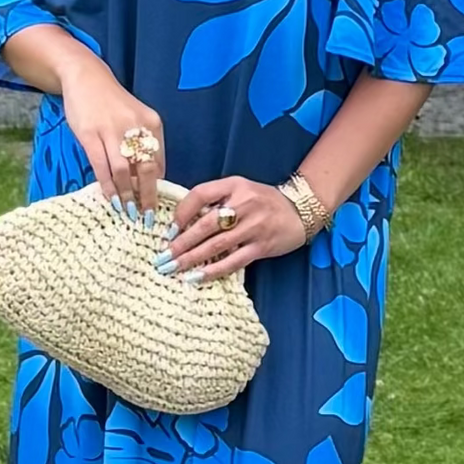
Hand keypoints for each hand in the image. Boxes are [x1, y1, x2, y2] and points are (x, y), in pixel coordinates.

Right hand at [60, 61, 167, 215]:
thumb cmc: (112, 102)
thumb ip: (143, 145)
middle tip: (146, 215)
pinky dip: (106, 185)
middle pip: (146, 169)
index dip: (158, 186)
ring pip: (123, 171)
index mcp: (152, 124)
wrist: (86, 77)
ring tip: (126, 210)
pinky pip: (101, 166)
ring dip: (126, 194)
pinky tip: (108, 196)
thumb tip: (147, 179)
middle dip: (147, 196)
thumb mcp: (135, 119)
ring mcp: (112, 131)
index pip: (160, 162)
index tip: (156, 205)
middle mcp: (136, 127)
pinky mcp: (90, 134)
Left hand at [158, 178, 307, 280]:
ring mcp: (253, 226)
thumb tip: (182, 222)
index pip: (200, 195)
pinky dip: (213, 270)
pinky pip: (233, 261)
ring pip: (216, 245)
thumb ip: (215, 199)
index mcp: (234, 185)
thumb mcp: (239, 188)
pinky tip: (197, 277)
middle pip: (205, 225)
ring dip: (191, 258)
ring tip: (173, 268)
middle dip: (181, 243)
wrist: (301, 210)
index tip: (169, 230)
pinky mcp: (261, 246)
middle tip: (162, 256)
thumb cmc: (263, 200)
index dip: (181, 212)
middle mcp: (243, 204)